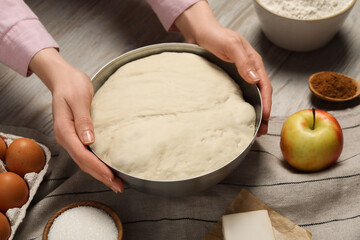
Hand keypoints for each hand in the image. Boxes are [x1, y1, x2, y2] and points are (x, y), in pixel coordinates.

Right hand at [29, 48, 123, 192]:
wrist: (63, 78)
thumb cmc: (71, 85)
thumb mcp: (78, 99)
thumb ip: (83, 120)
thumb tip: (89, 141)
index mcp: (65, 130)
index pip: (82, 154)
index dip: (97, 167)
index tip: (111, 176)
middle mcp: (66, 138)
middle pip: (84, 162)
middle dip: (101, 176)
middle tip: (118, 187)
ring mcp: (71, 138)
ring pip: (85, 161)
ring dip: (100, 173)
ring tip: (115, 183)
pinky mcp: (77, 136)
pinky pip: (87, 154)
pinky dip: (97, 164)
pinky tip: (107, 168)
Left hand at [175, 1, 271, 134]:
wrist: (199, 33)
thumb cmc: (216, 36)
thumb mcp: (231, 45)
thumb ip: (243, 61)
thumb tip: (255, 79)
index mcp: (254, 64)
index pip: (265, 87)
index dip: (266, 104)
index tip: (265, 118)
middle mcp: (248, 72)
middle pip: (259, 96)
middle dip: (262, 114)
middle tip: (260, 131)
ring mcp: (237, 77)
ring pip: (248, 98)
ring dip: (251, 113)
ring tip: (250, 129)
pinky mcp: (227, 81)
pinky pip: (235, 96)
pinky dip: (238, 108)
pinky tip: (234, 118)